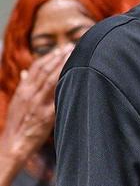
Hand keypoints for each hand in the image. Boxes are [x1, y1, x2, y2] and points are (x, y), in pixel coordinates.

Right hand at [0, 44, 71, 163]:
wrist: (13, 144)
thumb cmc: (17, 122)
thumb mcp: (17, 102)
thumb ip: (23, 86)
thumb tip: (24, 71)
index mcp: (23, 90)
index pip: (36, 68)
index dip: (49, 56)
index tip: (60, 48)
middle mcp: (29, 94)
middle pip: (45, 70)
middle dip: (59, 57)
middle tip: (71, 46)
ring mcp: (37, 104)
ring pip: (51, 80)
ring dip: (63, 66)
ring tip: (74, 56)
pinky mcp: (46, 115)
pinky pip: (57, 97)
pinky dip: (65, 86)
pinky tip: (76, 78)